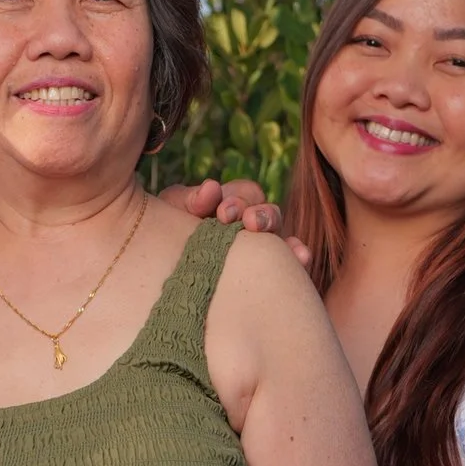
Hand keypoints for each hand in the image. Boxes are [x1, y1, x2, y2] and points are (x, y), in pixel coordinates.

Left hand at [178, 176, 312, 264]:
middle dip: (260, 215)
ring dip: (278, 235)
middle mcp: (251, 225)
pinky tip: (301, 258)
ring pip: (280, 236)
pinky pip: (291, 264)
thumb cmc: (168, 235)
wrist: (162, 276)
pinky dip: (298, 256)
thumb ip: (189, 199)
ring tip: (274, 240)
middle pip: (268, 213)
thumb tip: (212, 189)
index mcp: (230, 205)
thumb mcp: (172, 212)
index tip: (222, 212)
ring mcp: (261, 251)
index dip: (237, 199)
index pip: (246, 194)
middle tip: (249, 223)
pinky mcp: (269, 274)